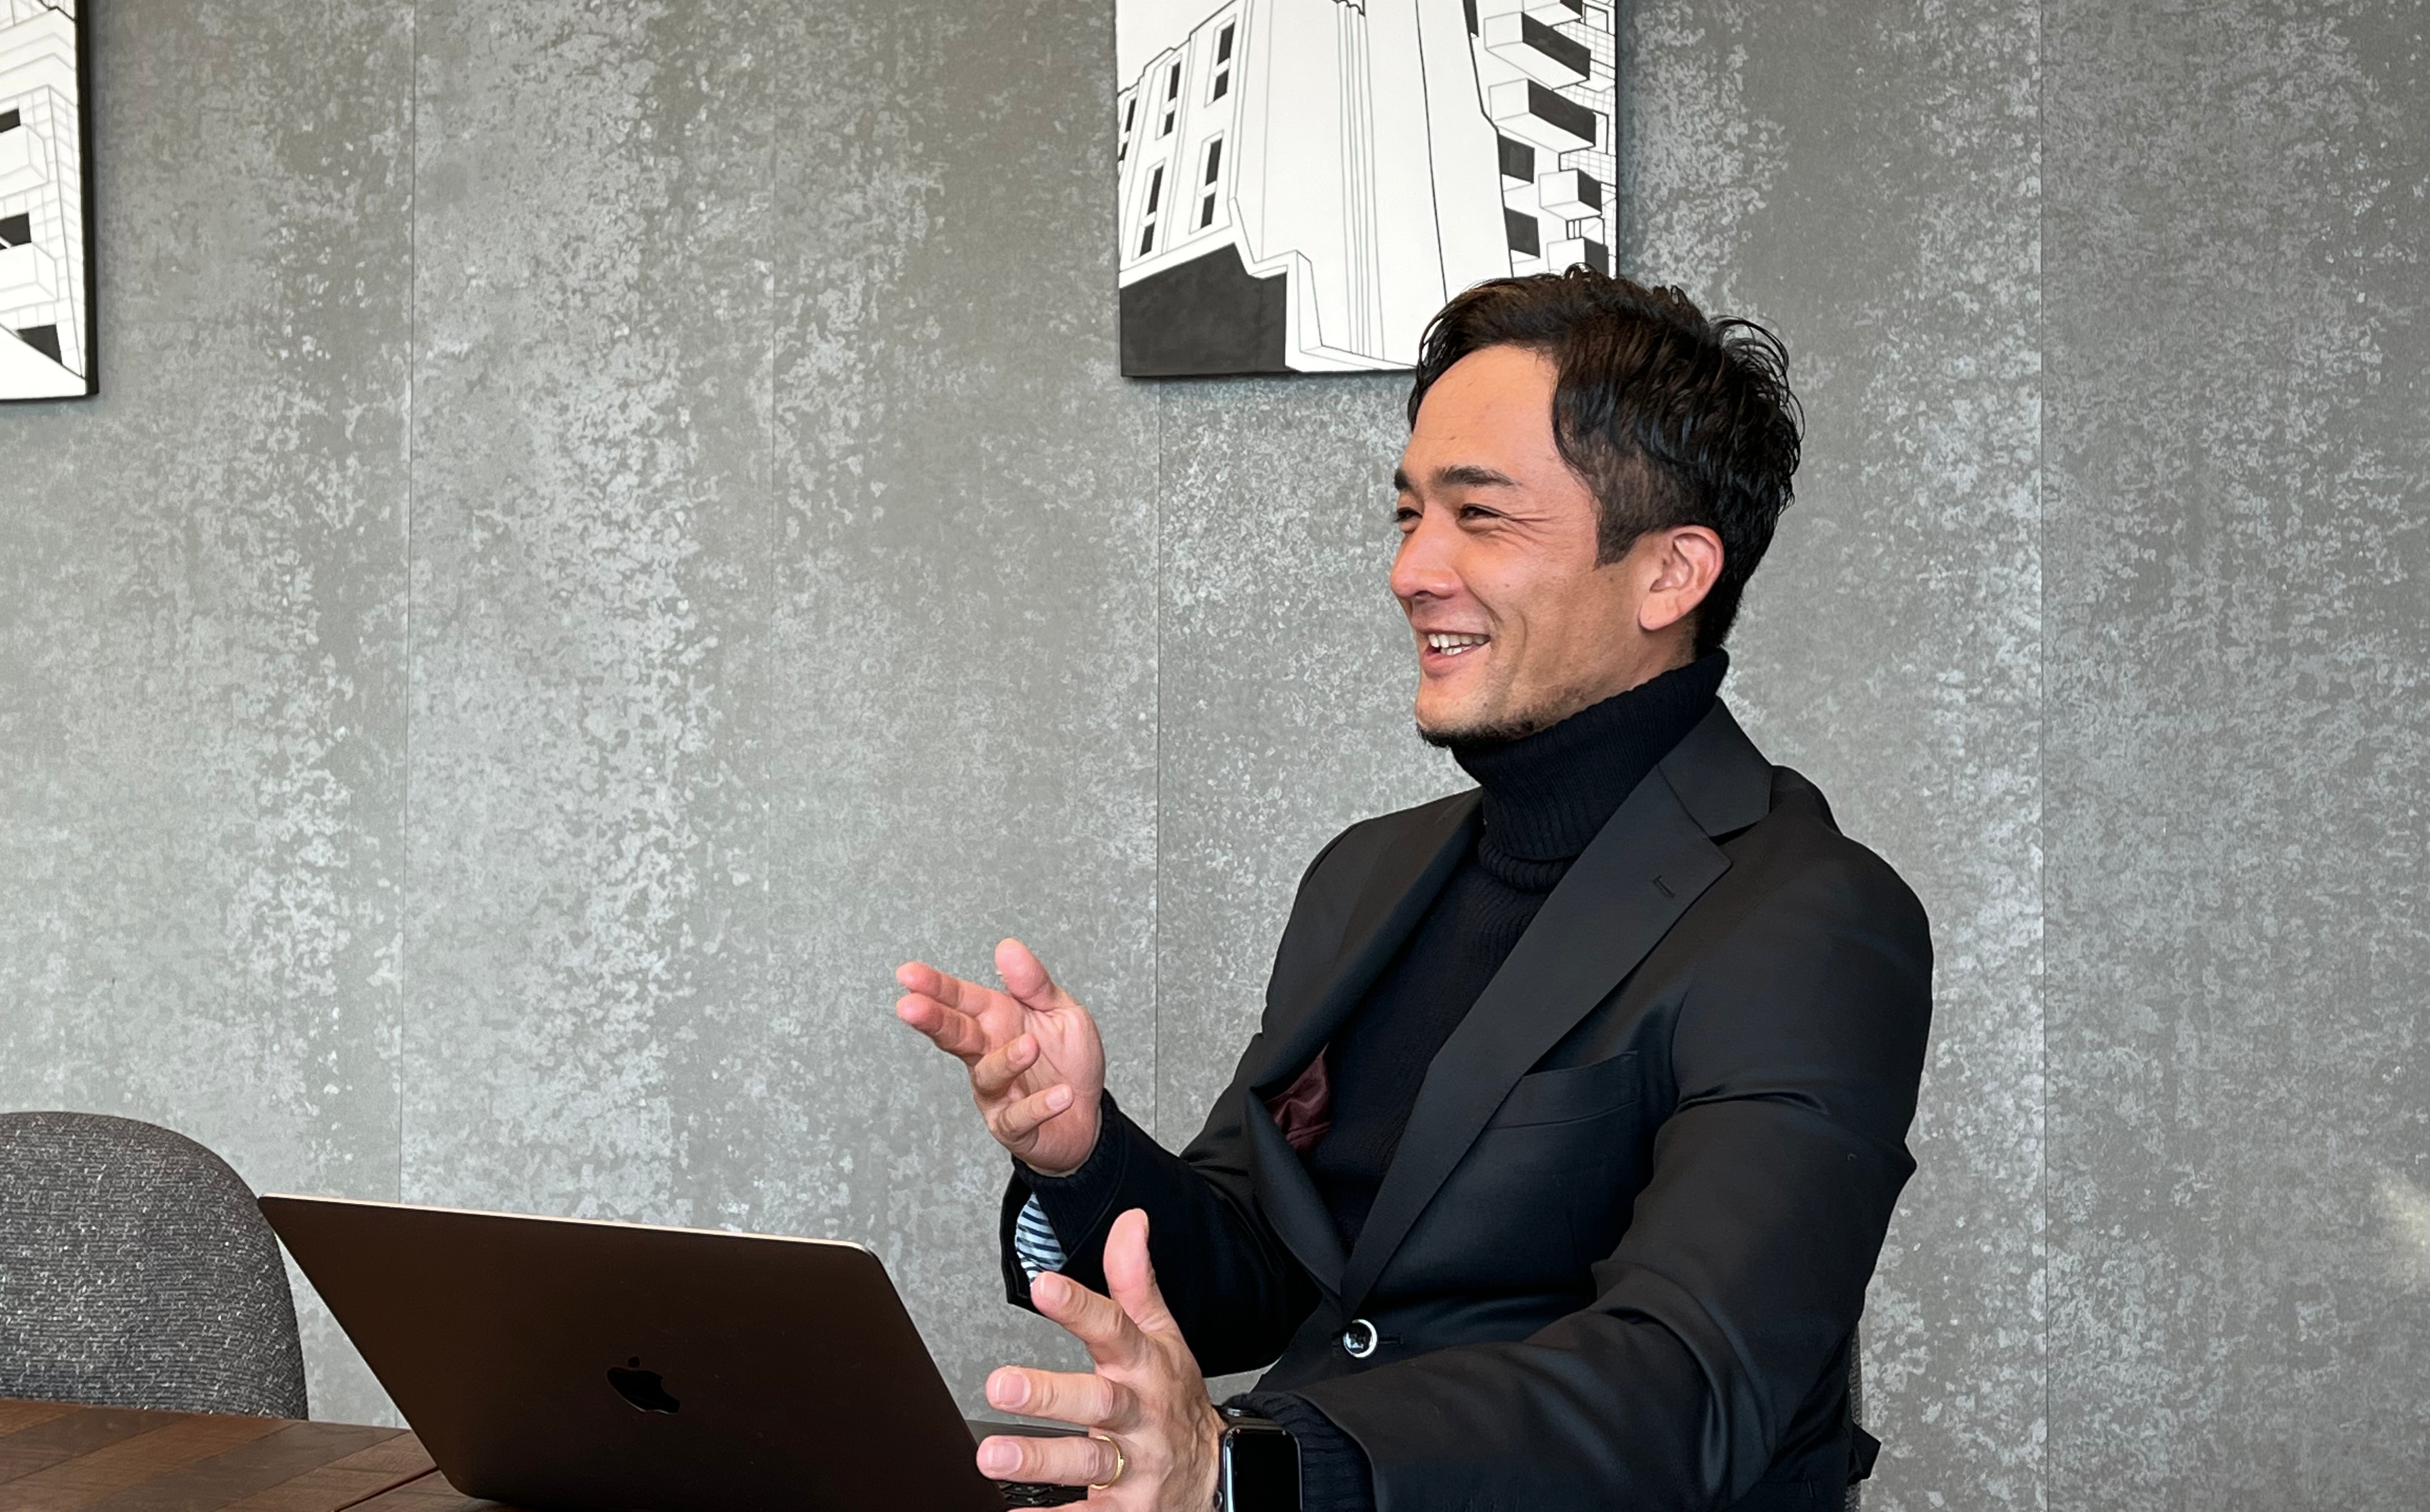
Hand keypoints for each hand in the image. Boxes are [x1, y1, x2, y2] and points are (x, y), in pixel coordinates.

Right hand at [895, 938, 1105, 1175]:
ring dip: (1006, 1060)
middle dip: (932, 1020)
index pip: (960, 999)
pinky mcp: (1012, 1126)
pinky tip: (1061, 1096)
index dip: (934, 986)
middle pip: (954, 1034)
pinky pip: (1019, 1117)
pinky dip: (1039, 1106)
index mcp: (996, 1019)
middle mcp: (987, 1053)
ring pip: (987, 1075)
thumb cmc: (1067, 1059)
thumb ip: (1034, 983)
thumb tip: (1006, 946)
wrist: (1089, 1113)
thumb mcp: (1061, 1010)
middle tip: (909, 1007)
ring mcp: (995, 1092)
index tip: (907, 974)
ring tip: (1031, 1047)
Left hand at [976, 1210, 1223, 1509]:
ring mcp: (1134, 1468)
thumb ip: (1136, 1283)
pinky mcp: (1126, 1511)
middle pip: (1099, 1403)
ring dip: (1039, 1459)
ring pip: (1088, 1464)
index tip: (1044, 1286)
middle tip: (1000, 1384)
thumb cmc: (1174, 1399)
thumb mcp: (1163, 1339)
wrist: (1217, 1476)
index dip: (1081, 1308)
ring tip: (991, 1456)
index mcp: (1146, 1368)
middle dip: (1051, 1395)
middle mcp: (1141, 1417)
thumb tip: (1129, 1222)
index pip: (1116, 1330)